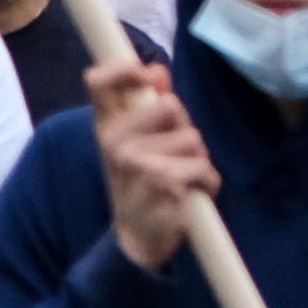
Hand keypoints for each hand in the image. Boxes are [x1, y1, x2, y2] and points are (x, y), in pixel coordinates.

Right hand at [87, 62, 219, 273]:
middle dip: (182, 127)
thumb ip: (148, 105)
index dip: (123, 68)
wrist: (135, 239)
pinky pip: (204, 168)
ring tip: (179, 178)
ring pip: (193, 138)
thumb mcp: (135, 144)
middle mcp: (116, 142)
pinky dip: (207, 182)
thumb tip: (158, 69)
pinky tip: (190, 195)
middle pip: (170, 104)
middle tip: (170, 153)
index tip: (144, 75)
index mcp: (107, 128)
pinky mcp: (163, 182)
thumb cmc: (139, 182)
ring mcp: (138, 162)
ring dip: (196, 159)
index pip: (99, 82)